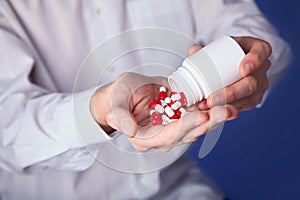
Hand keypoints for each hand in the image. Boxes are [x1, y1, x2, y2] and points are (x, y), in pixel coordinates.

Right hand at [90, 72, 236, 151]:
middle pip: (188, 134)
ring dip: (214, 118)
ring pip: (197, 127)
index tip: (200, 116)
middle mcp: (162, 137)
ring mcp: (174, 128)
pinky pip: (199, 116)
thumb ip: (120, 116)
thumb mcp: (116, 103)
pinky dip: (211, 110)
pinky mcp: (182, 117)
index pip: (167, 136)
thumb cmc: (120, 96)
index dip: (184, 127)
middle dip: (208, 124)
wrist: (128, 92)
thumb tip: (129, 130)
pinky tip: (224, 102)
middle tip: (226, 112)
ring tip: (230, 108)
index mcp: (145, 138)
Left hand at [197, 36, 271, 111]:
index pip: (261, 52)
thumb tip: (193, 51)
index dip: (254, 61)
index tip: (243, 70)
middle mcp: (262, 68)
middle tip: (211, 99)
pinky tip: (212, 112)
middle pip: (252, 82)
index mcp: (258, 49)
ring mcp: (260, 85)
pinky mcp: (253, 99)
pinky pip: (242, 106)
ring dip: (225, 105)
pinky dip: (226, 109)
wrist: (229, 65)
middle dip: (231, 93)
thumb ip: (202, 49)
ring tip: (205, 106)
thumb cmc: (224, 53)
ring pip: (247, 98)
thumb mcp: (216, 46)